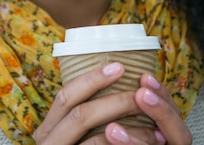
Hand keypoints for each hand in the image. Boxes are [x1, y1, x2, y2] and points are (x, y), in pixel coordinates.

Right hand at [33, 63, 192, 144]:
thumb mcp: (69, 136)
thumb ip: (81, 118)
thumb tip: (113, 85)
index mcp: (47, 129)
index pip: (66, 95)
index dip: (92, 79)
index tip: (120, 67)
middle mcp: (47, 143)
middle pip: (80, 113)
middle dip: (116, 100)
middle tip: (144, 94)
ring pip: (96, 138)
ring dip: (131, 130)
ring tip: (157, 126)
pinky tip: (147, 144)